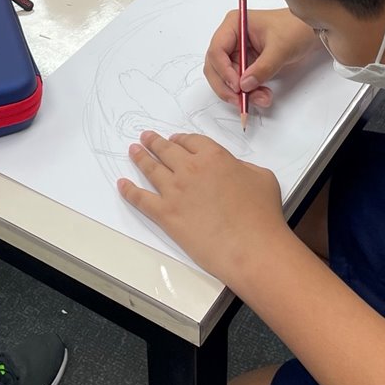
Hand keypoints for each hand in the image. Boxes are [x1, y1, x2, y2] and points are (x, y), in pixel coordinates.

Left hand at [118, 130, 285, 279]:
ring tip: (133, 150)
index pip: (192, 141)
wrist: (251, 247)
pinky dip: (128, 190)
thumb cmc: (262, 214)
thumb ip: (243, 166)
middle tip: (145, 137)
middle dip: (155, 142)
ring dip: (140, 157)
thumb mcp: (262, 177)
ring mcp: (175, 191)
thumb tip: (233, 168)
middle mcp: (190, 169)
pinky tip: (122, 184)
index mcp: (214, 156)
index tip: (176, 139)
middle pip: (167, 150)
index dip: (182, 139)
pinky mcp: (165, 214)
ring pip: (151, 169)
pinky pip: (140, 199)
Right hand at [204, 7, 318, 111]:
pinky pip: (240, 82)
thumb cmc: (295, 28)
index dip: (223, 70)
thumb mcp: (280, 48)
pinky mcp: (246, 63)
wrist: (310, 31)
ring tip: (261, 98)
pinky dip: (248, 93)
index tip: (237, 86)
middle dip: (227, 86)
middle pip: (215, 67)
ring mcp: (238, 52)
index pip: (216, 50)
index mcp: (234, 24)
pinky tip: (262, 96)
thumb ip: (263, 67)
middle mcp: (231, 38)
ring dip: (240, 93)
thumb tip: (245, 85)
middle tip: (239, 100)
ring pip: (227, 78)